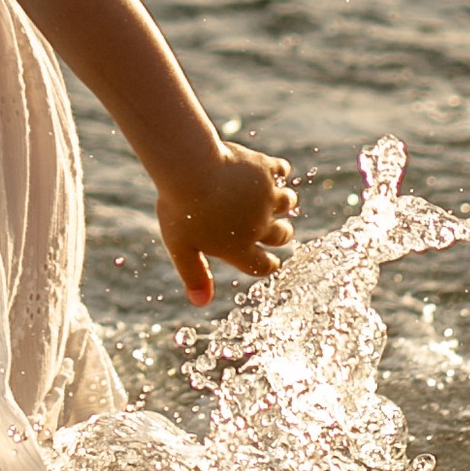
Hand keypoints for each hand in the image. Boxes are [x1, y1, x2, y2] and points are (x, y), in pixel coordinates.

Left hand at [154, 141, 296, 306]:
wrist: (190, 168)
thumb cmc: (181, 208)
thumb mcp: (182, 247)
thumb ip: (194, 274)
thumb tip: (200, 302)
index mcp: (239, 248)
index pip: (264, 265)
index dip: (270, 264)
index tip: (272, 261)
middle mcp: (259, 225)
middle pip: (282, 235)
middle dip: (282, 234)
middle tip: (280, 231)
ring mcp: (266, 197)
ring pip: (288, 202)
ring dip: (284, 202)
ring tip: (277, 200)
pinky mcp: (265, 169)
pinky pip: (281, 170)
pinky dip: (279, 171)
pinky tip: (271, 171)